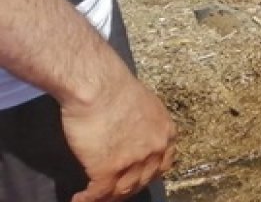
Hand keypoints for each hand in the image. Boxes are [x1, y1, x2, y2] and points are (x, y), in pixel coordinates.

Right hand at [61, 74, 176, 201]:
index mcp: (166, 132)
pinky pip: (99, 192)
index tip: (135, 179)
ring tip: (94, 199)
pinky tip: (79, 199)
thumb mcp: (144, 105)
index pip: (162, 164)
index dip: (146, 175)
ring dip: (107, 198)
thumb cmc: (115, 87)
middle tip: (112, 193)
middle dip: (127, 189)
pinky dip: (88, 199)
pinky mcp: (108, 168)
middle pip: (142, 180)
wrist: (98, 86)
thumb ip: (144, 124)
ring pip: (122, 190)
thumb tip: (134, 133)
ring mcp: (133, 161)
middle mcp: (155, 149)